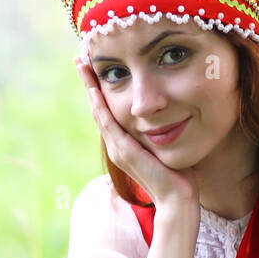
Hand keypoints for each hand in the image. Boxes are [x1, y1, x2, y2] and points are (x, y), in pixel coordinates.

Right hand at [74, 55, 197, 209]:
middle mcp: (116, 146)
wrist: (177, 200)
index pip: (108, 112)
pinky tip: (94, 89)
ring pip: (99, 112)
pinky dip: (100, 105)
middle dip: (89, 82)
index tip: (95, 68)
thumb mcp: (167, 147)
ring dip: (89, 87)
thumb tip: (170, 115)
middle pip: (98, 108)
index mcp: (124, 145)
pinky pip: (108, 123)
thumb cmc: (178, 177)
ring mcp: (118, 149)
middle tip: (80, 58)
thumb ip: (163, 132)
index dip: (100, 89)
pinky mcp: (123, 152)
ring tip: (82, 64)